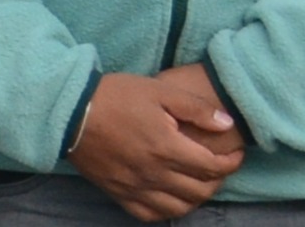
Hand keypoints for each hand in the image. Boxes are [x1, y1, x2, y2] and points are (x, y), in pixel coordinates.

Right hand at [65, 68, 246, 222]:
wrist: (70, 112)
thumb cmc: (115, 96)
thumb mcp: (159, 90)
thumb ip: (196, 109)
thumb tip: (227, 125)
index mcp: (167, 147)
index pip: (213, 167)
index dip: (231, 163)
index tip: (234, 154)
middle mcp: (155, 173)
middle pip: (200, 191)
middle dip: (218, 180)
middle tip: (218, 166)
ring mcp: (136, 187)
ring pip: (179, 208)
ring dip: (196, 198)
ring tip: (198, 183)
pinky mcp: (119, 194)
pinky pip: (150, 214)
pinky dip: (167, 210)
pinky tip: (170, 198)